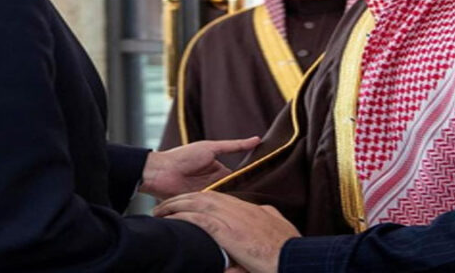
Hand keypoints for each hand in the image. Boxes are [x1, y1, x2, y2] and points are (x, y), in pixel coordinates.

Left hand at [141, 137, 259, 198]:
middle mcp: (213, 182)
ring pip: (223, 200)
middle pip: (231, 190)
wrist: (160, 172)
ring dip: (229, 202)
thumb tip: (258, 139)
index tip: (261, 185)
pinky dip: (217, 209)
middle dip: (239, 193)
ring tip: (244, 207)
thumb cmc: (184, 156)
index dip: (247, 180)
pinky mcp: (197, 205)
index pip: (237, 176)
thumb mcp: (212, 148)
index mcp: (217, 169)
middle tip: (255, 199)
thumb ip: (234, 146)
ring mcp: (205, 194)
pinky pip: (211, 208)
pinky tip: (229, 213)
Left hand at [155, 191, 298, 272]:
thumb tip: (259, 220)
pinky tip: (170, 218)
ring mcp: (233, 219)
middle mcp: (240, 210)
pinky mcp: (228, 232)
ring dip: (177, 205)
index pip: (221, 200)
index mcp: (251, 210)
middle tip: (167, 204)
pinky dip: (183, 216)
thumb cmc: (287, 250)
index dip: (202, 200)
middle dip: (184, 198)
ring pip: (199, 204)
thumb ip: (266, 220)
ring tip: (160, 210)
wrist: (294, 257)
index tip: (189, 203)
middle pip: (206, 198)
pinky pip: (199, 219)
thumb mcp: (278, 229)